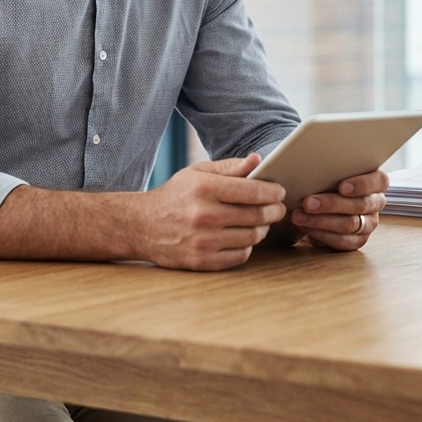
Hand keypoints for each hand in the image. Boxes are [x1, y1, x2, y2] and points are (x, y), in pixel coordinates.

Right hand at [138, 154, 286, 270]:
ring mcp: (203, 241)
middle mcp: (205, 215)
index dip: (273, 191)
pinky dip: (247, 246)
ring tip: (261, 221)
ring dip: (263, 229)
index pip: (253, 190)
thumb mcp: (198, 173)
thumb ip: (230, 167)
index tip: (279, 191)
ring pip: (252, 237)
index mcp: (205, 189)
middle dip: (275, 211)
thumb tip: (258, 159)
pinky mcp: (202, 261)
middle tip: (278, 207)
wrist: (142, 225)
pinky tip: (243, 237)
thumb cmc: (175, 195)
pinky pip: (240, 256)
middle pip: (257, 216)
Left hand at [291, 169, 388, 250]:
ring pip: (350, 225)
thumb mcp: (331, 172)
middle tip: (307, 203)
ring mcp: (369, 223)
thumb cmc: (327, 181)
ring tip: (299, 216)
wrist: (319, 204)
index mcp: (375, 182)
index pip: (379, 181)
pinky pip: (343, 241)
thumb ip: (330, 169)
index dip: (362, 184)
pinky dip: (321, 234)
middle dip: (331, 204)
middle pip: (360, 204)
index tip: (342, 187)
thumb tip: (310, 162)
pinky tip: (306, 226)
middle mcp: (375, 203)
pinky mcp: (358, 240)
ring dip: (321, 221)